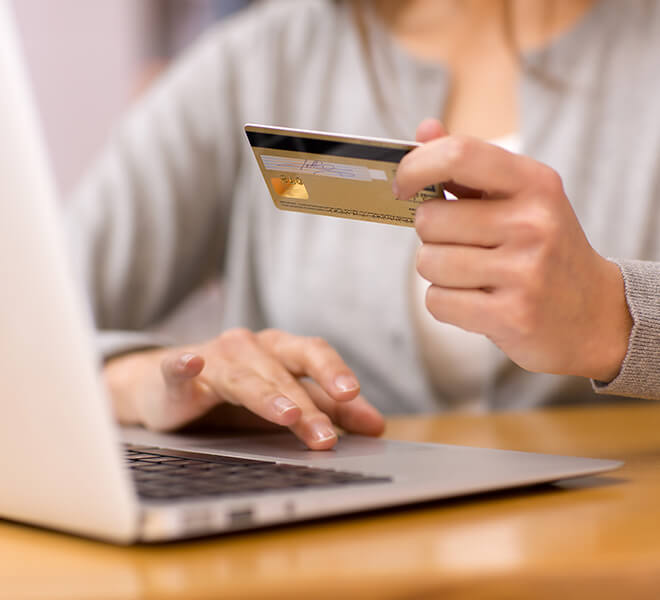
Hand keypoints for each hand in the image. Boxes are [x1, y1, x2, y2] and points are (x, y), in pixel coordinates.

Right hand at [105, 328, 384, 449]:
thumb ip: (330, 410)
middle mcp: (251, 348)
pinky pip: (178, 367)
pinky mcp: (176, 376)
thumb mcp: (287, 401)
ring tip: (289, 416)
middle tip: (326, 436)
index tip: (354, 395)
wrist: (170, 387)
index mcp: (280, 350)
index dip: (333, 372)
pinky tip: (192, 363)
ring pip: (244, 377)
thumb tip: (377, 425)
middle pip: (284, 370)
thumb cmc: (236, 394)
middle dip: (308, 403)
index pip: (313, 354)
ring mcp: (214, 359)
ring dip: (267, 396)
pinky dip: (184, 365)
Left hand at [394, 118, 631, 381]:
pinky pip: (437, 301)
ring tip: (474, 274)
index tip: (402, 186)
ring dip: (438, 271)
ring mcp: (525, 272)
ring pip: (428, 263)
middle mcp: (533, 223)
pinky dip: (445, 303)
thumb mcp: (520, 198)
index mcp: (534, 183)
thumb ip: (468, 165)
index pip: (458, 155)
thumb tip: (424, 129)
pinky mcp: (513, 315)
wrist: (592, 312)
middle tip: (463, 244)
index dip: (415, 167)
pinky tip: (476, 301)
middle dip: (432, 235)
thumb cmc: (542, 248)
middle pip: (429, 220)